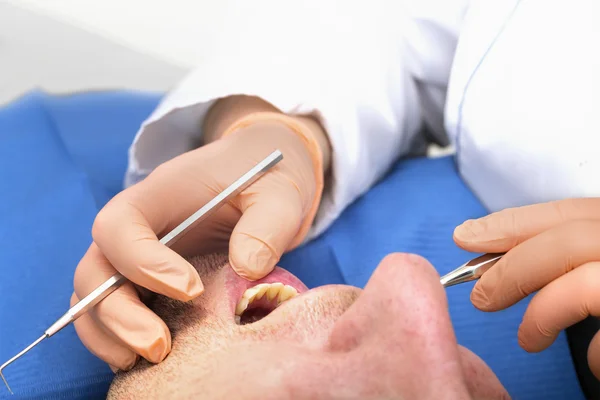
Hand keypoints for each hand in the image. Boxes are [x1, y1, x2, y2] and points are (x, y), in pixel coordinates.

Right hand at [73, 101, 328, 370]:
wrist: (264, 180)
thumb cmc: (266, 180)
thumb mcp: (279, 193)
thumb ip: (267, 224)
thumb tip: (247, 269)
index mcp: (159, 194)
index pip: (120, 224)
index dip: (141, 261)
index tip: (190, 289)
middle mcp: (138, 228)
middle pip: (96, 270)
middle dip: (118, 313)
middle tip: (159, 346)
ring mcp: (140, 256)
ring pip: (97, 297)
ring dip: (112, 333)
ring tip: (151, 360)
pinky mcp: (151, 282)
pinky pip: (119, 310)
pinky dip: (122, 338)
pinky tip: (152, 360)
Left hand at [453, 198, 599, 376]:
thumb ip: (572, 252)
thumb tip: (497, 252)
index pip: (570, 211)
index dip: (513, 222)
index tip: (467, 235)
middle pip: (570, 239)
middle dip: (513, 267)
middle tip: (480, 298)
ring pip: (586, 283)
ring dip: (542, 314)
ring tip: (527, 340)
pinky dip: (595, 353)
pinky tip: (595, 362)